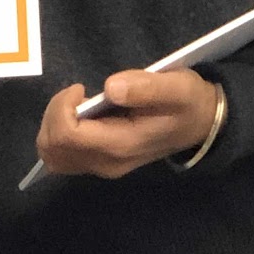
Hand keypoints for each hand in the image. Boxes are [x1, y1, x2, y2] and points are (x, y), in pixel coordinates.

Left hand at [36, 69, 218, 178]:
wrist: (200, 124)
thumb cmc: (187, 101)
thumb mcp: (176, 87)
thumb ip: (145, 88)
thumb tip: (110, 88)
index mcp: (121, 145)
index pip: (68, 135)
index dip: (63, 107)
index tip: (81, 88)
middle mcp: (107, 163)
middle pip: (53, 147)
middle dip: (55, 114)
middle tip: (77, 93)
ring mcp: (102, 166)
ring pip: (53, 154)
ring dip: (54, 124)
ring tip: (77, 103)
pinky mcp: (99, 162)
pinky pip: (62, 155)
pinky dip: (60, 132)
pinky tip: (79, 115)